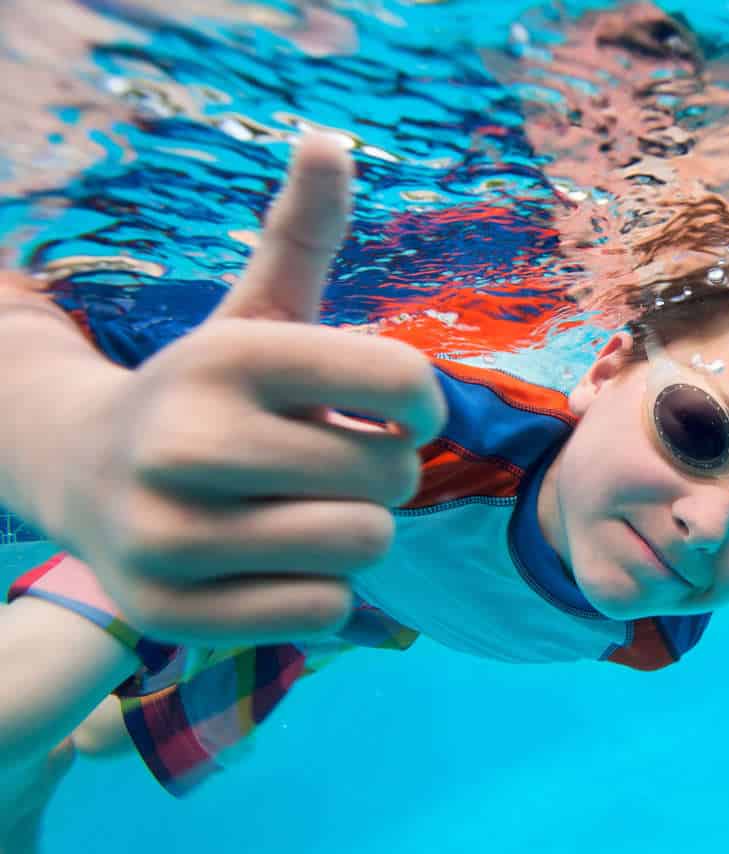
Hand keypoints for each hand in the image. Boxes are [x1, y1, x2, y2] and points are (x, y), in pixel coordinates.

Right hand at [47, 132, 445, 645]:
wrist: (80, 470)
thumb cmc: (209, 390)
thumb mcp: (252, 310)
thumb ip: (301, 235)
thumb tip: (332, 141)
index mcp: (226, 354)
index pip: (404, 379)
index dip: (422, 402)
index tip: (394, 408)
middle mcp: (184, 440)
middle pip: (392, 476)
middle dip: (386, 471)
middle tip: (338, 465)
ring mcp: (167, 535)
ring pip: (362, 545)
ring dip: (357, 531)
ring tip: (308, 509)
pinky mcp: (169, 612)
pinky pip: (325, 610)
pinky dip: (322, 590)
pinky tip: (275, 560)